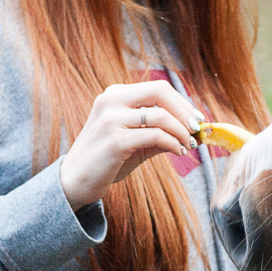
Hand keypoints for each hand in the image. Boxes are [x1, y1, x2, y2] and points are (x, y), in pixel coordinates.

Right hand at [59, 80, 203, 209]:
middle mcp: (111, 101)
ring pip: (161, 115)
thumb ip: (162, 131)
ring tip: (188, 145)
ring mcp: (111, 119)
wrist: (74, 182)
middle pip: (161, 91)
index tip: (196, 118)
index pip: (158, 88)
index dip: (182, 102)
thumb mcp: (137, 140)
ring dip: (181, 131)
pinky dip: (172, 143)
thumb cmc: (108, 160)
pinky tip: (178, 152)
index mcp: (115, 95)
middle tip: (196, 128)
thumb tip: (195, 131)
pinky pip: (155, 136)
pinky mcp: (115, 140)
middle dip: (184, 110)